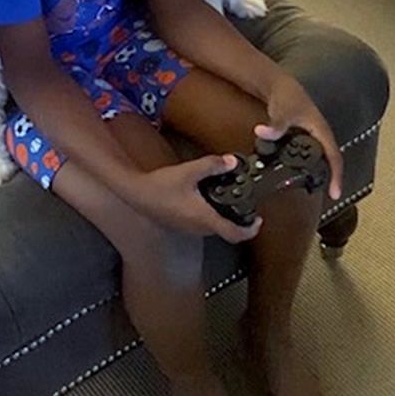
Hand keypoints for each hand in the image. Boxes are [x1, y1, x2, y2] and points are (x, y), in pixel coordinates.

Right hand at [125, 155, 262, 243]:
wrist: (136, 194)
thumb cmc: (161, 186)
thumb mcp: (188, 171)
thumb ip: (212, 165)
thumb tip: (231, 161)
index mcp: (205, 219)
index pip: (235, 234)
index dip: (250, 230)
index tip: (258, 220)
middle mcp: (199, 228)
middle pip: (226, 231)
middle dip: (238, 221)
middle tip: (246, 206)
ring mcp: (189, 229)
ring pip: (214, 228)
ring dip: (223, 219)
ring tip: (227, 201)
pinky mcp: (181, 225)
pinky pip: (202, 224)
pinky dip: (210, 216)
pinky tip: (206, 200)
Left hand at [257, 75, 342, 200]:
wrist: (279, 85)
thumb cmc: (286, 96)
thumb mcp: (282, 111)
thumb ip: (275, 125)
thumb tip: (264, 133)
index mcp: (321, 131)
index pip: (334, 157)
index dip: (336, 176)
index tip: (335, 193)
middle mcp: (320, 135)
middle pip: (330, 160)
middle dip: (331, 178)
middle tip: (329, 195)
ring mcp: (312, 136)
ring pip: (320, 158)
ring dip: (320, 173)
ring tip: (318, 190)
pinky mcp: (302, 137)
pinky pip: (309, 154)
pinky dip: (306, 165)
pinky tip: (299, 174)